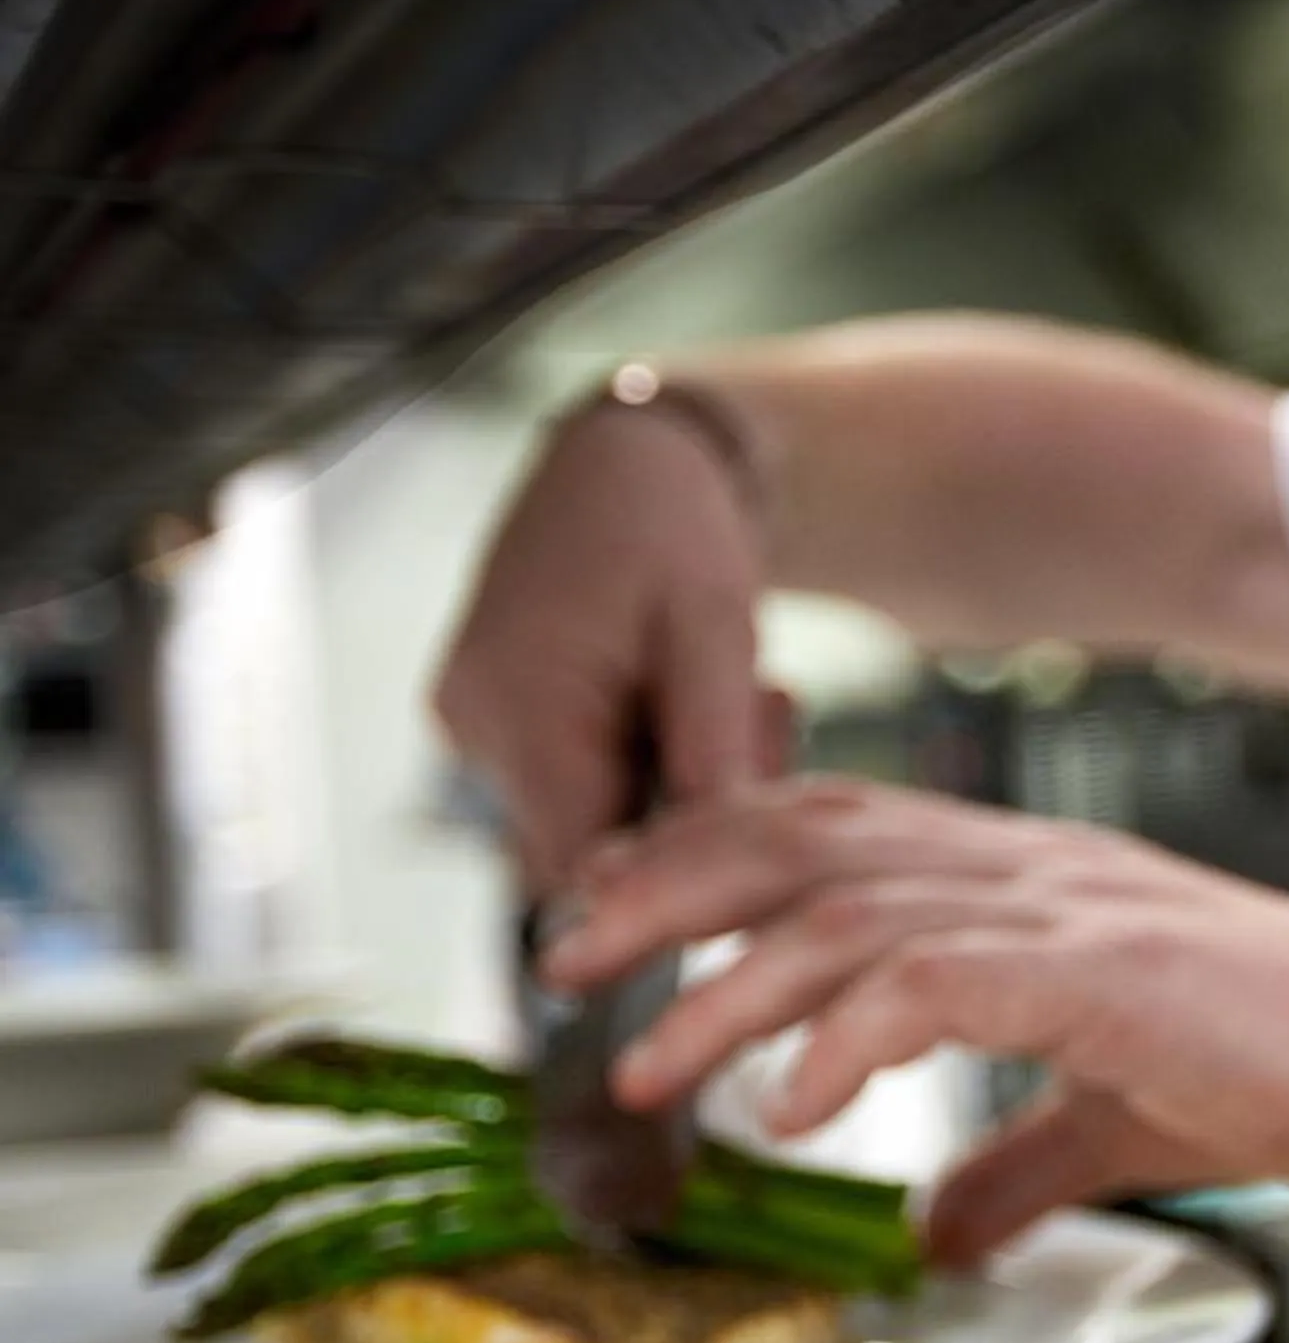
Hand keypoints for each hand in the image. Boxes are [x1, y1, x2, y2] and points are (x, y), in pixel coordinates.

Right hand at [434, 399, 786, 892]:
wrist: (623, 459)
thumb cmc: (675, 530)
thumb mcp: (715, 637)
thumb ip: (711, 759)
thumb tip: (715, 877)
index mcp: (518, 706)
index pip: (580, 870)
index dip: (672, 882)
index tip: (754, 840)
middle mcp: (475, 729)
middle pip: (590, 851)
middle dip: (691, 820)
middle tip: (759, 726)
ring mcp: (478, 730)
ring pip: (593, 822)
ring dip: (678, 788)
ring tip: (729, 698)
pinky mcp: (499, 727)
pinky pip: (581, 787)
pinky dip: (650, 766)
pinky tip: (687, 705)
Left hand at [546, 779, 1288, 1258]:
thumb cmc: (1276, 1073)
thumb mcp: (1105, 1126)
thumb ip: (1010, 1168)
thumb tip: (933, 1235)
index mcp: (1018, 882)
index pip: (828, 831)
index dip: (703, 854)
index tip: (612, 912)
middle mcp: (1022, 872)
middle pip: (799, 841)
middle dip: (661, 891)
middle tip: (558, 960)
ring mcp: (1057, 911)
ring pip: (842, 916)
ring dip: (721, 990)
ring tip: (641, 1065)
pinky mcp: (1093, 971)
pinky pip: (932, 985)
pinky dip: (841, 1041)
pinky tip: (787, 1107)